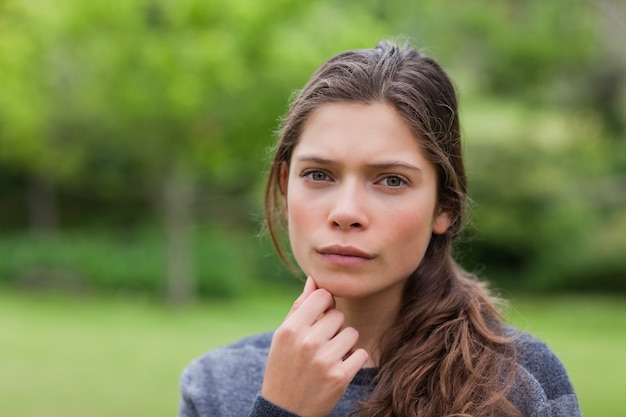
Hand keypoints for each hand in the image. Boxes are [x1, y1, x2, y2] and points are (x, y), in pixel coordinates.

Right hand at [261, 276, 368, 416]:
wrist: (284, 411)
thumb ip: (299, 307)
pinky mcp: (340, 377)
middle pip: (338, 315)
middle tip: (319, 345)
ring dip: (345, 344)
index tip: (318, 318)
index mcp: (291, 329)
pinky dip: (353, 361)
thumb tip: (314, 280)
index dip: (324, 305)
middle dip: (333, 327)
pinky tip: (337, 369)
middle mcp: (307, 342)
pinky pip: (361, 354)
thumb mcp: (283, 337)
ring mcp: (325, 360)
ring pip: (352, 333)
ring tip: (328, 357)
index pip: (322, 296)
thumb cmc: (283, 367)